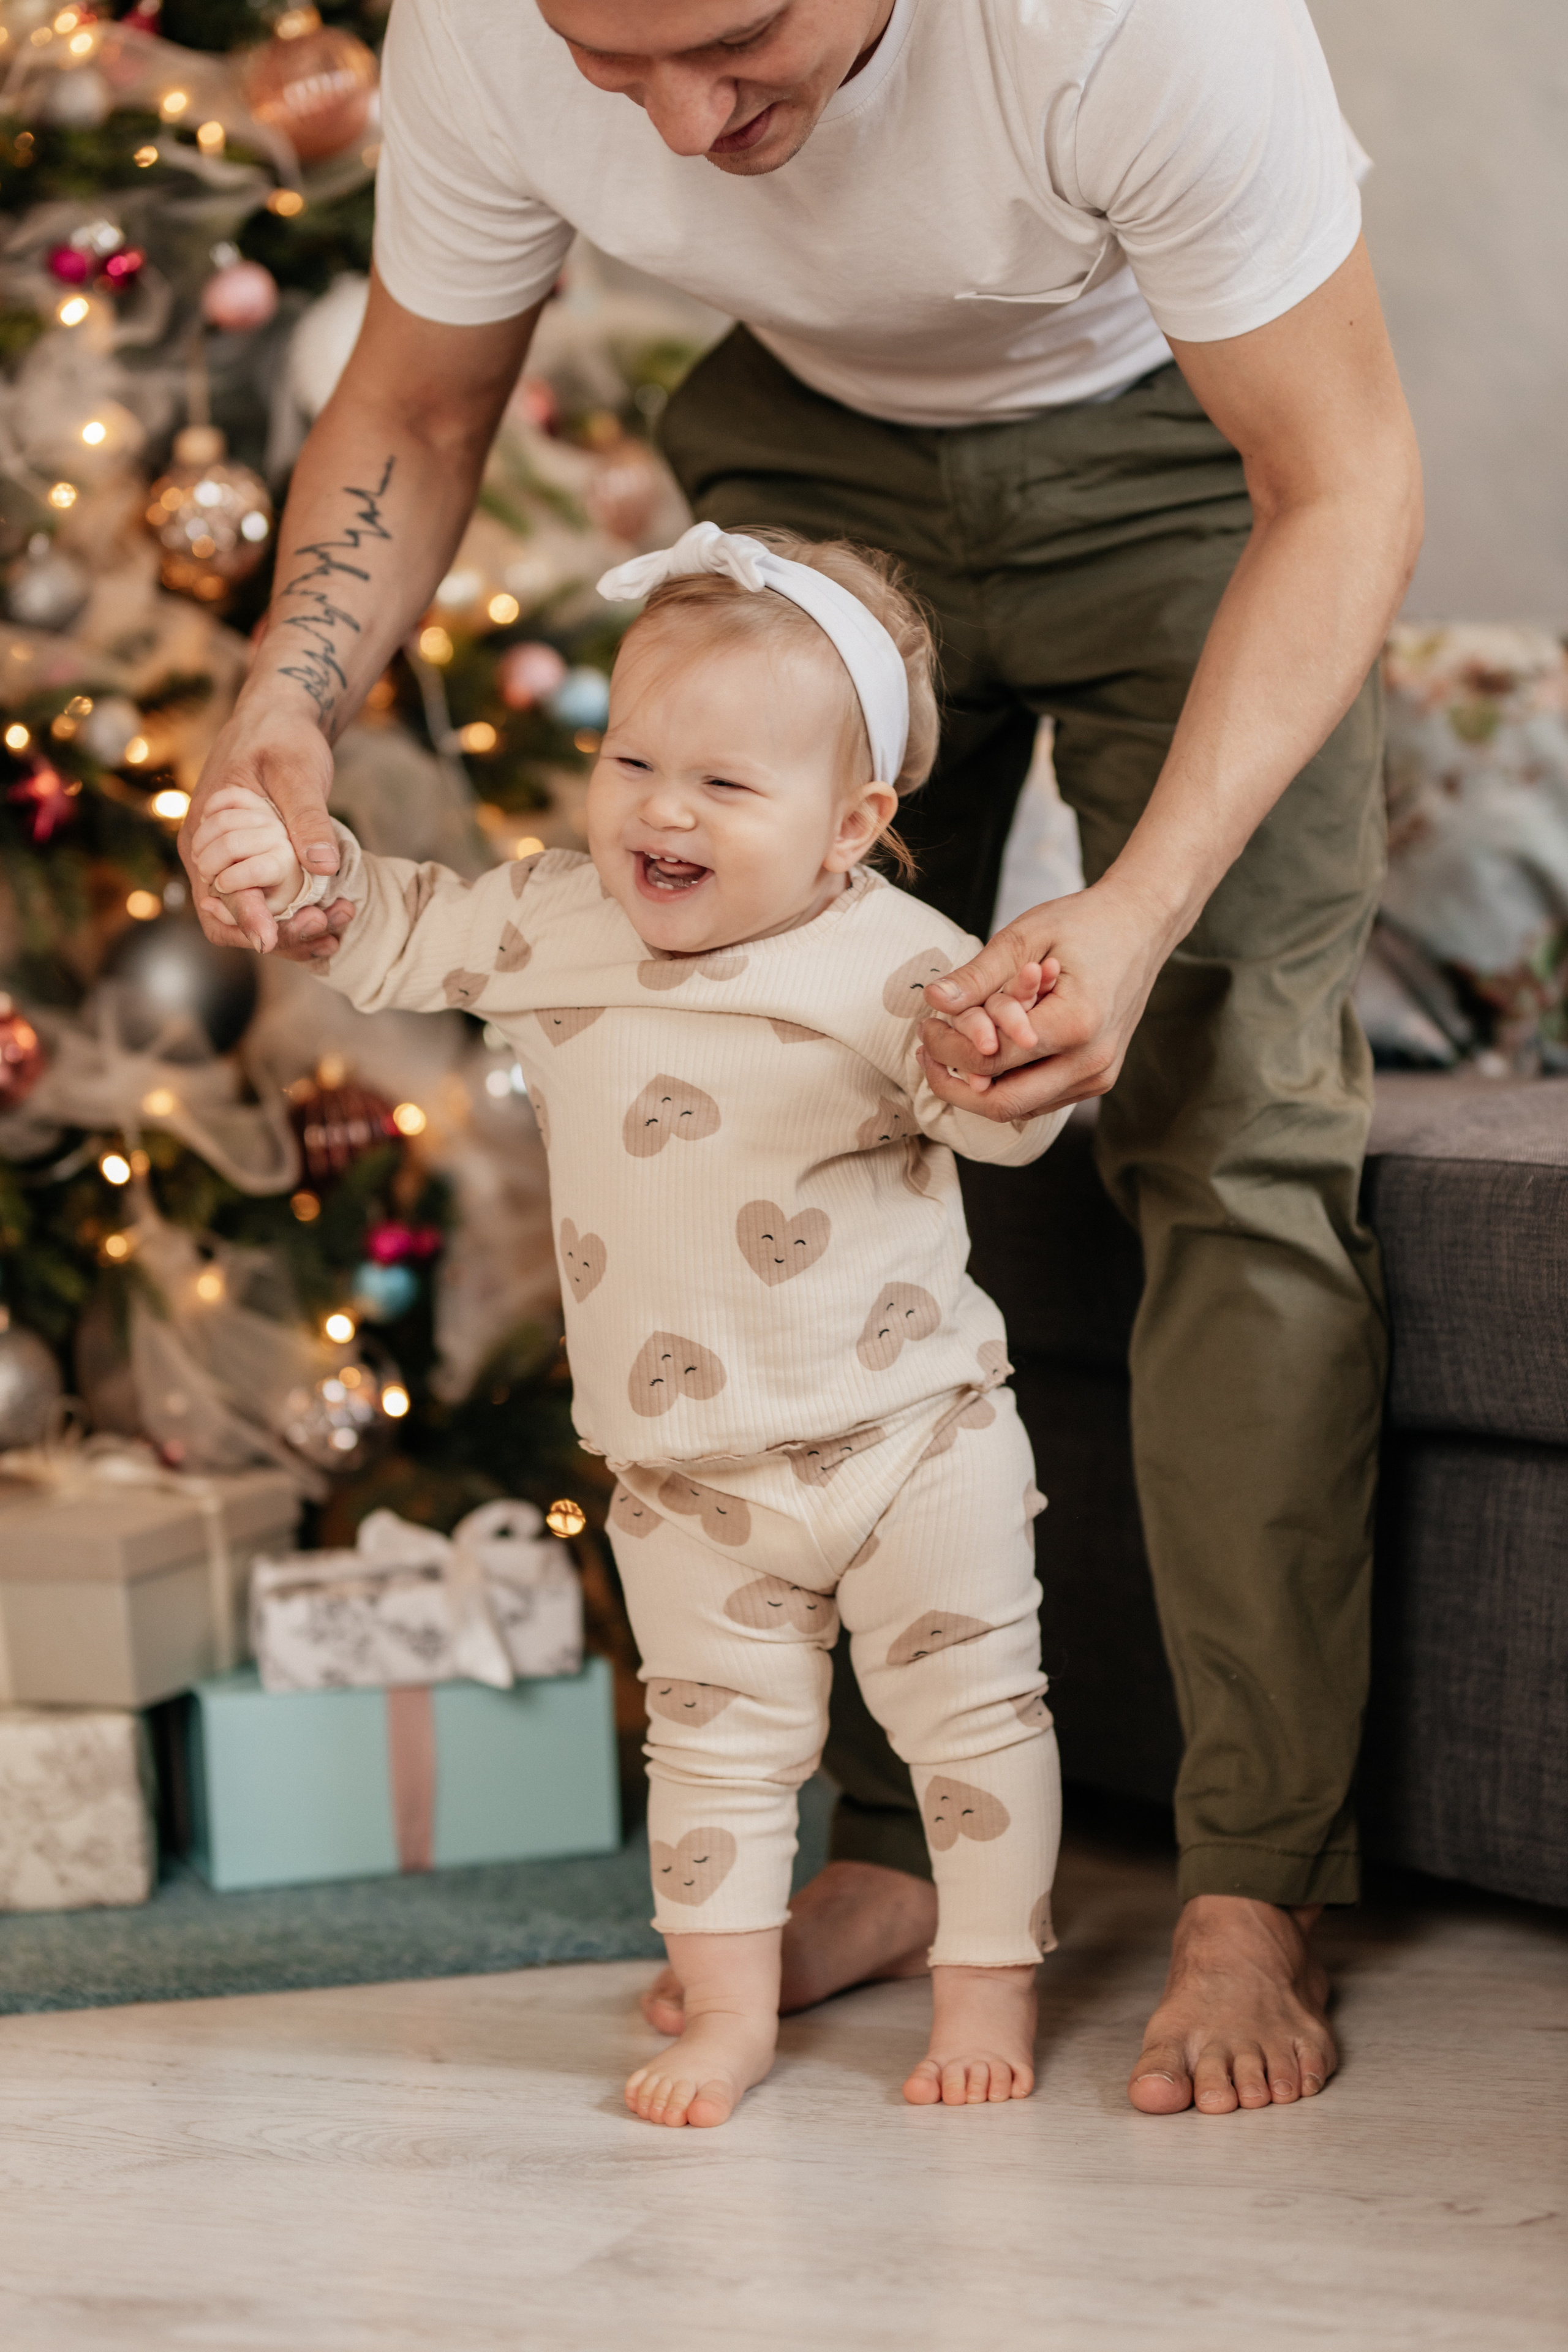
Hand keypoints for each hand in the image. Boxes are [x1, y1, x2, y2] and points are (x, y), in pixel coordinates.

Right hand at [180, 697, 338, 953]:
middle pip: (232, 923)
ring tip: (337, 926)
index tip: (272, 939)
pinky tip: (332, 923)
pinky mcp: (253, 870)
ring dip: (293, 934)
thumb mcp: (297, 770)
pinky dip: (296, 921)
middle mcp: (209, 861)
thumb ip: (307, 817)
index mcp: (205, 837)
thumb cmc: (281, 737)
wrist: (279, 721)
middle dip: (280, 935)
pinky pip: (267, 908)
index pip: (219, 896)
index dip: (247, 921)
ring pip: (251, 922)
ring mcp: (229, 868)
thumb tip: (322, 866)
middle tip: (327, 928)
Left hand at [917, 878, 1176, 1121]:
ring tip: (949, 1049)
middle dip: (954, 1084)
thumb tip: (934, 1002)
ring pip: (1019, 1109)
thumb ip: (978, 975)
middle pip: (1002, 1104)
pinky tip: (984, 1054)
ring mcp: (1097, 1077)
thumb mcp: (1025, 936)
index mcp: (1075, 1024)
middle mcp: (1091, 1062)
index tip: (926, 1026)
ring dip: (978, 1086)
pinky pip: (1039, 1099)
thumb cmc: (1085, 923)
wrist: (1142, 927)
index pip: (990, 1060)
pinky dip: (1006, 1083)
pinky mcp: (1097, 1079)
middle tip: (926, 1053)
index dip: (947, 1050)